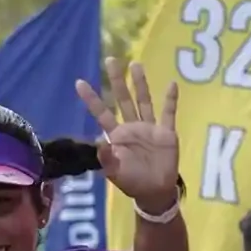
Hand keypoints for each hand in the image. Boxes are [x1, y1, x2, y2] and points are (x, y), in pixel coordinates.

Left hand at [76, 58, 180, 210]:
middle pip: (122, 99)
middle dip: (117, 80)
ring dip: (140, 83)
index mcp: (116, 135)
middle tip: (111, 59)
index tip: (79, 82)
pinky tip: (172, 85)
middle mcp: (131, 126)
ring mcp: (149, 128)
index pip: (101, 113)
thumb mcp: (115, 173)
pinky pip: (169, 113)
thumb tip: (100, 143)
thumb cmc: (132, 182)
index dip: (91, 99)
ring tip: (136, 64)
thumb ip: (107, 159)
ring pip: (144, 101)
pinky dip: (171, 100)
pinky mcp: (166, 132)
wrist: (154, 191)